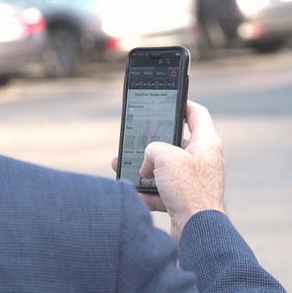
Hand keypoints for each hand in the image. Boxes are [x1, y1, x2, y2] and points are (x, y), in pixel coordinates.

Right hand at [112, 101, 225, 241]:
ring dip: (143, 168)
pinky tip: (133, 192)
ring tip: (123, 165)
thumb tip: (146, 164)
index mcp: (206, 143)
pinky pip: (161, 190)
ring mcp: (194, 179)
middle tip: (137, 138)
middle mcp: (202, 159)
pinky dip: (146, 191)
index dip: (182, 103)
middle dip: (152, 142)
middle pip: (175, 142)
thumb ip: (151, 149)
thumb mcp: (163, 156)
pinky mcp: (184, 198)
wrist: (197, 230)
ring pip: (164, 167)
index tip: (169, 99)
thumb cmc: (189, 189)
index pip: (196, 113)